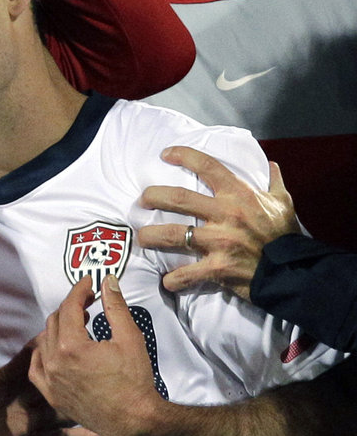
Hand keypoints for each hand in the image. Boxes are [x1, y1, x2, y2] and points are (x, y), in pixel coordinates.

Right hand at [0, 329, 101, 435]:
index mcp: (2, 380)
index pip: (29, 358)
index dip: (48, 347)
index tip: (67, 331)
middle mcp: (19, 398)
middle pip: (52, 380)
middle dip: (73, 369)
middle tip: (97, 356)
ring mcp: (24, 423)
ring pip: (59, 408)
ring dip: (83, 400)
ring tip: (109, 393)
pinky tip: (99, 434)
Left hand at [29, 275, 166, 435]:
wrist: (135, 421)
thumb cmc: (134, 380)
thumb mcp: (129, 337)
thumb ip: (115, 306)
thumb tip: (108, 281)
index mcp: (71, 346)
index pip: (69, 307)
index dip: (79, 290)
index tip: (89, 284)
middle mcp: (54, 362)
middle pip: (55, 321)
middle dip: (71, 307)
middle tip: (88, 302)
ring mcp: (50, 381)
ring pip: (44, 341)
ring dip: (58, 327)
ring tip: (77, 324)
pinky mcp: (52, 396)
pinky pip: (37, 367)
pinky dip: (45, 353)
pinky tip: (58, 349)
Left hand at [138, 146, 300, 299]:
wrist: (295, 272)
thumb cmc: (286, 236)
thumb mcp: (283, 203)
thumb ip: (273, 183)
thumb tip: (270, 165)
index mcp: (239, 195)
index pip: (207, 166)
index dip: (184, 156)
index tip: (165, 153)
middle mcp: (225, 214)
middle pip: (179, 198)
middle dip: (154, 196)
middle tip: (143, 200)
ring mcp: (219, 241)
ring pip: (173, 234)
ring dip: (151, 236)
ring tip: (141, 237)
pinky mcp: (218, 267)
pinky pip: (188, 274)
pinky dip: (174, 280)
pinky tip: (166, 282)